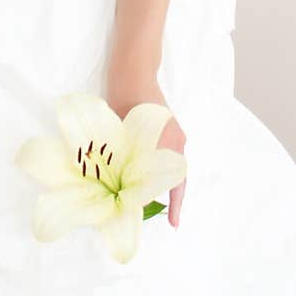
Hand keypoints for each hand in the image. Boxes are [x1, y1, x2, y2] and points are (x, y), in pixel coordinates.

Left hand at [105, 61, 186, 229]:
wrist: (133, 72)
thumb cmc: (123, 100)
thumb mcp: (120, 134)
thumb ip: (124, 160)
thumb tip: (119, 187)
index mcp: (168, 144)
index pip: (176, 182)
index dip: (175, 205)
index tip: (175, 224)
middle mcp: (177, 141)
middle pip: (176, 175)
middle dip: (167, 196)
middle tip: (155, 215)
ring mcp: (176, 133)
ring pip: (172, 165)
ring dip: (163, 181)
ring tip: (148, 197)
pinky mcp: (171, 128)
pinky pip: (169, 155)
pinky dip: (161, 167)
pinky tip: (147, 175)